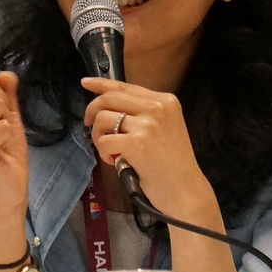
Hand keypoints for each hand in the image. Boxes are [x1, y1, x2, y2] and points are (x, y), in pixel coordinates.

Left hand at [82, 77, 216, 220]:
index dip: (102, 84)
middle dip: (92, 110)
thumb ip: (143, 112)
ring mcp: (147, 125)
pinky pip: (103, 141)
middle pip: (110, 98)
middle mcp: (157, 108)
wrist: (185, 189)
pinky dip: (102, 152)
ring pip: (103, 118)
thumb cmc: (173, 163)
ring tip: (108, 149)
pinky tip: (113, 161)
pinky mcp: (136, 143)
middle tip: (88, 124)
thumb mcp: (165, 127)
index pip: (126, 86)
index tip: (85, 83)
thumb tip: (110, 105)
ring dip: (97, 135)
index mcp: (165, 100)